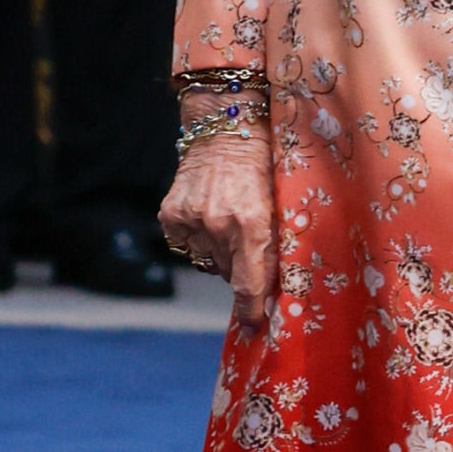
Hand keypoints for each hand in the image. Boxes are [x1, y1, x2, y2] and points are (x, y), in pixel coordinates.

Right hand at [159, 125, 277, 335]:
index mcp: (252, 221)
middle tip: (249, 242)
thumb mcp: (281, 198)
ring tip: (230, 221)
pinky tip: (209, 214)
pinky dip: (198, 237)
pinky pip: (186, 245)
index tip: (255, 327)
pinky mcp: (171, 215)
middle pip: (228, 273)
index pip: (249, 284)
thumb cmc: (265, 159)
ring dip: (220, 252)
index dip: (252, 309)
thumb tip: (273, 286)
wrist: (226, 125)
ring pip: (207, 260)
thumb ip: (276, 240)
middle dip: (240, 267)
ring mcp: (191, 219)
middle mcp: (218, 224)